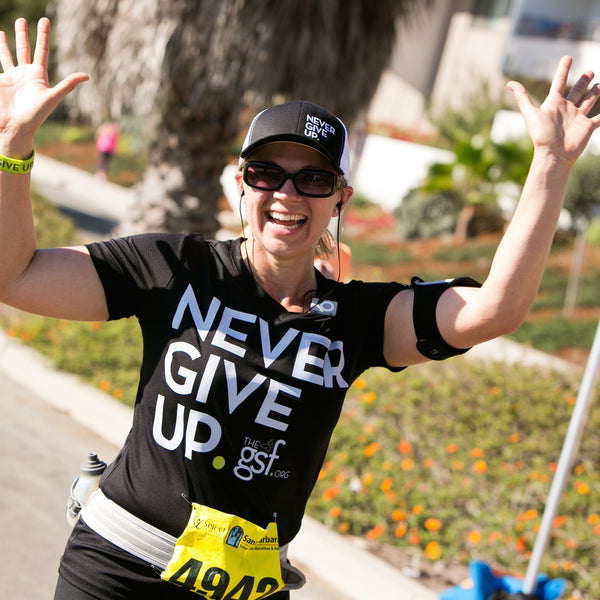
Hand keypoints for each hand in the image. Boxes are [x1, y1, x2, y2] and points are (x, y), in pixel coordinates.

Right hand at [0, 17, 87, 155]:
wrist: (15, 126)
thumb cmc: (35, 115)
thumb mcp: (53, 98)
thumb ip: (68, 85)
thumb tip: (87, 76)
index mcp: (39, 75)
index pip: (41, 50)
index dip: (42, 35)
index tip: (44, 20)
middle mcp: (25, 74)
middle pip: (24, 48)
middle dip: (24, 34)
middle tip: (22, 20)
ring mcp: (12, 77)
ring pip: (10, 54)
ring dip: (7, 42)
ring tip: (6, 29)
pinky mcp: (1, 81)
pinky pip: (0, 62)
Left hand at [507, 56, 599, 165]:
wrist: (554, 155)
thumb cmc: (541, 135)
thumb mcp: (531, 114)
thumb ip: (522, 98)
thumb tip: (509, 83)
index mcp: (554, 104)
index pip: (560, 82)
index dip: (563, 70)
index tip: (568, 57)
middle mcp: (566, 109)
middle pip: (576, 91)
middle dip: (583, 81)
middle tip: (590, 71)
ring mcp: (578, 117)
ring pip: (588, 101)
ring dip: (595, 93)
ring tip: (599, 84)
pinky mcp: (588, 126)